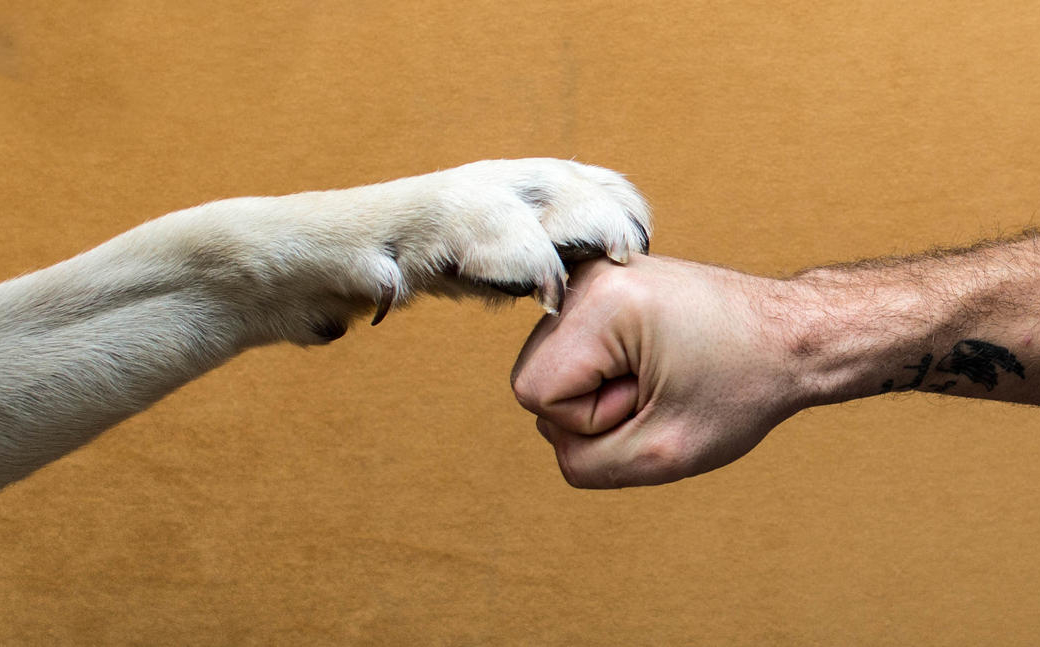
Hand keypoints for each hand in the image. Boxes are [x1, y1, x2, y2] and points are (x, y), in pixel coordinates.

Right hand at [511, 255, 806, 487]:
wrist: (794, 336)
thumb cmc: (743, 389)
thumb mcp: (662, 454)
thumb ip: (584, 463)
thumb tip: (554, 433)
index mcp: (600, 303)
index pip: (534, 394)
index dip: (592, 420)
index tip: (651, 399)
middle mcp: (585, 276)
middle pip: (535, 378)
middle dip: (593, 405)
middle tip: (659, 389)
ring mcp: (591, 274)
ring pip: (550, 367)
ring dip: (600, 390)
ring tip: (659, 373)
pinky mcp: (603, 283)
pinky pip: (571, 351)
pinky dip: (605, 371)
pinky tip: (651, 361)